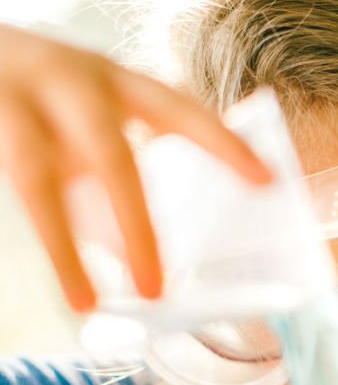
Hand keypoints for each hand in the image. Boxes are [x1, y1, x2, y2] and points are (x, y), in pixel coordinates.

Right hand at [0, 23, 272, 310]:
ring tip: (87, 303)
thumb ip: (113, 182)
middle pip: (110, 156)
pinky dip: (45, 243)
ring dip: (65, 250)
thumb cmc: (39, 104)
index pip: (180, 111)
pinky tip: (67, 284)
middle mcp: (68, 86)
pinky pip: (12, 190)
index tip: (265, 179)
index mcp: (112, 81)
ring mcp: (14, 103)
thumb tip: (137, 258)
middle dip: (136, 226)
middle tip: (157, 289)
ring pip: (38, 182)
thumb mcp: (85, 129)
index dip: (222, 144)